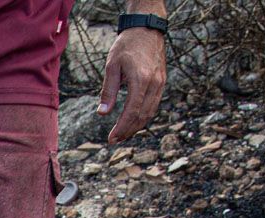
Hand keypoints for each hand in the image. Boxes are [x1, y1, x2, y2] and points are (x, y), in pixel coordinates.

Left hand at [99, 27, 167, 142]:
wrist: (146, 30)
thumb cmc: (126, 46)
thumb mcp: (112, 66)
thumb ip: (108, 91)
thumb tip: (102, 113)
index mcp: (141, 79)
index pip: (132, 111)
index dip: (122, 128)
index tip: (111, 139)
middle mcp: (154, 83)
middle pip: (143, 116)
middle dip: (128, 131)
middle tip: (114, 140)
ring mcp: (160, 83)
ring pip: (150, 112)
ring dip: (136, 126)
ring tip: (122, 135)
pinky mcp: (162, 82)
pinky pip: (154, 104)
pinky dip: (144, 116)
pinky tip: (133, 121)